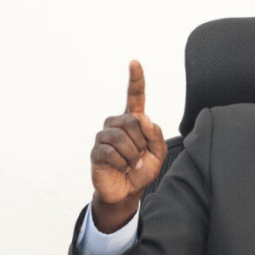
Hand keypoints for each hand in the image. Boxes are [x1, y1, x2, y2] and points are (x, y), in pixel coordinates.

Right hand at [90, 60, 166, 232]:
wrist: (128, 191)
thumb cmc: (142, 169)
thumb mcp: (158, 154)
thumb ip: (156, 135)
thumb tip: (143, 118)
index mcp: (134, 120)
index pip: (135, 96)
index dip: (135, 80)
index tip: (134, 62)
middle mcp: (117, 123)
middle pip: (132, 121)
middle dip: (142, 142)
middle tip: (141, 156)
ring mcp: (104, 136)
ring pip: (122, 138)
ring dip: (133, 155)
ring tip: (132, 164)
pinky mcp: (97, 151)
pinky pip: (112, 152)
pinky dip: (123, 163)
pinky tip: (122, 168)